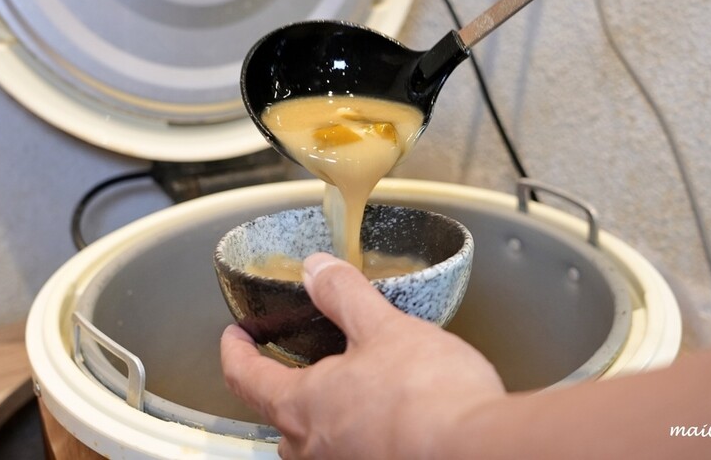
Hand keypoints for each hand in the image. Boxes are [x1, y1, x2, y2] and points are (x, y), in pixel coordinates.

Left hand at [221, 252, 504, 459]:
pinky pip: (352, 451)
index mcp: (302, 406)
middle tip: (295, 361)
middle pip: (279, 416)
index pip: (244, 377)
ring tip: (349, 388)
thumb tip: (316, 269)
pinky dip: (357, 432)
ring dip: (324, 414)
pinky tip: (387, 417)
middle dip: (284, 386)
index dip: (235, 350)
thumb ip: (343, 296)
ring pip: (316, 442)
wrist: (476, 451)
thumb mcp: (383, 327)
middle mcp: (313, 449)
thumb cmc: (427, 398)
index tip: (235, 335)